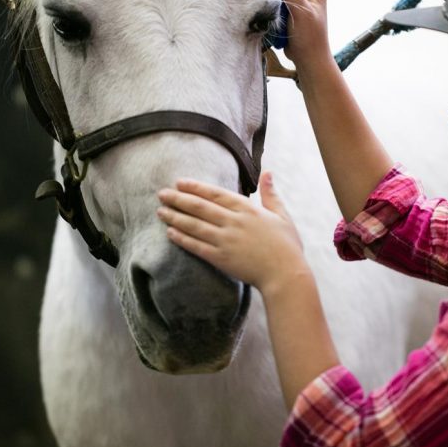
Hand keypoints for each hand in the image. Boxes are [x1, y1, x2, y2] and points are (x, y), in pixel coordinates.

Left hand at [157, 172, 307, 293]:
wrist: (286, 274)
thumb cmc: (287, 245)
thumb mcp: (282, 215)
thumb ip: (270, 194)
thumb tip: (268, 172)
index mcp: (248, 209)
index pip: (216, 194)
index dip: (196, 187)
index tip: (179, 182)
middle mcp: (234, 222)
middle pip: (200, 207)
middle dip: (179, 199)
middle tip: (161, 194)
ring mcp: (226, 240)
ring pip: (195, 225)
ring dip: (175, 217)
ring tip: (160, 211)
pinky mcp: (221, 258)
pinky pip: (197, 246)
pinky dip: (182, 239)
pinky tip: (170, 233)